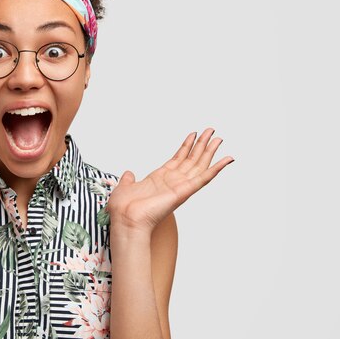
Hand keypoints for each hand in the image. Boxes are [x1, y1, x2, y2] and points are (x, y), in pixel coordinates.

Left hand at [107, 128, 233, 233]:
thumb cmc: (124, 208)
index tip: (194, 134)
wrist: (126, 219)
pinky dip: (217, 168)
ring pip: (200, 165)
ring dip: (210, 151)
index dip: (186, 146)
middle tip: (211, 131)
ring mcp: (180, 186)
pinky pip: (204, 178)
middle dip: (201, 144)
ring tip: (219, 138)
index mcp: (159, 178)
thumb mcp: (125, 187)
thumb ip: (129, 180)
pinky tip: (227, 159)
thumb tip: (129, 174)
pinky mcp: (185, 192)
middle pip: (191, 159)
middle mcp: (172, 182)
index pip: (177, 158)